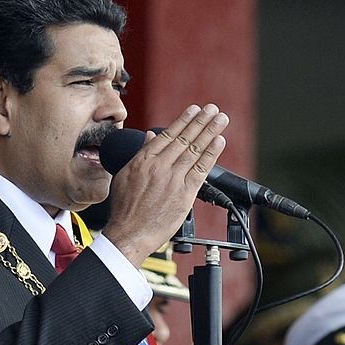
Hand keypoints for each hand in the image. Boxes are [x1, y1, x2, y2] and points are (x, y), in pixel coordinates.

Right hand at [103, 104, 227, 265]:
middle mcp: (159, 167)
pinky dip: (211, 154)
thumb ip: (139, 155)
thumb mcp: (124, 176)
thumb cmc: (124, 210)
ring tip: (220, 119)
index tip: (194, 109)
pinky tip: (218, 142)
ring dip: (210, 132)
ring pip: (194, 150)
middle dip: (200, 121)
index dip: (183, 120)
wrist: (128, 234)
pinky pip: (201, 169)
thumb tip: (150, 137)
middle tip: (212, 109)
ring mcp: (173, 179)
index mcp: (143, 161)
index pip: (167, 135)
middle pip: (184, 139)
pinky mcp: (184, 194)